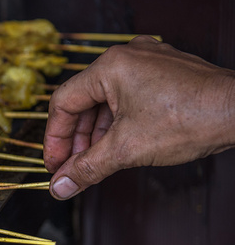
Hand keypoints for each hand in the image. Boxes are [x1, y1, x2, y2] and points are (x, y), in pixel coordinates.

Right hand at [43, 36, 234, 199]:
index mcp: (110, 67)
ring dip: (96, 134)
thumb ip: (87, 168)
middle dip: (77, 140)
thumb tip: (60, 186)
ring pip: (107, 101)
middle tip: (73, 168)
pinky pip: (128, 98)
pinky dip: (118, 123)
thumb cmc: (190, 119)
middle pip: (84, 102)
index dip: (55, 139)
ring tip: (95, 162)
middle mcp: (126, 58)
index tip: (55, 165)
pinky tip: (118, 146)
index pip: (64, 103)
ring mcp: (148, 63)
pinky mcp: (164, 73)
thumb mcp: (126, 149)